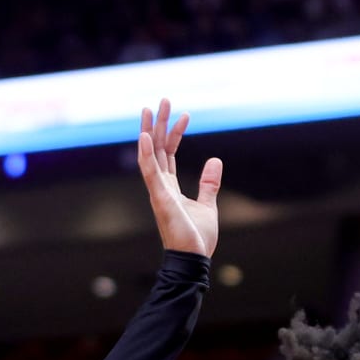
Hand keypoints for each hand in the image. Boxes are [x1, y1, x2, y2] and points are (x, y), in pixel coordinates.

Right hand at [138, 99, 220, 257]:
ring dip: (149, 131)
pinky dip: (145, 153)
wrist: (194, 259)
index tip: (183, 115)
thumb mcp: (208, 205)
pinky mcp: (160, 199)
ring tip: (150, 108)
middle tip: (162, 100)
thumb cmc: (197, 238)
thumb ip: (208, 183)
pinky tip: (144, 136)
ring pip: (150, 155)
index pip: (168, 154)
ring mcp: (158, 192)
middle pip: (156, 148)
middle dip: (158, 124)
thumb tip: (215, 160)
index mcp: (169, 188)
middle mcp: (160, 187)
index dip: (173, 133)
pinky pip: (150, 172)